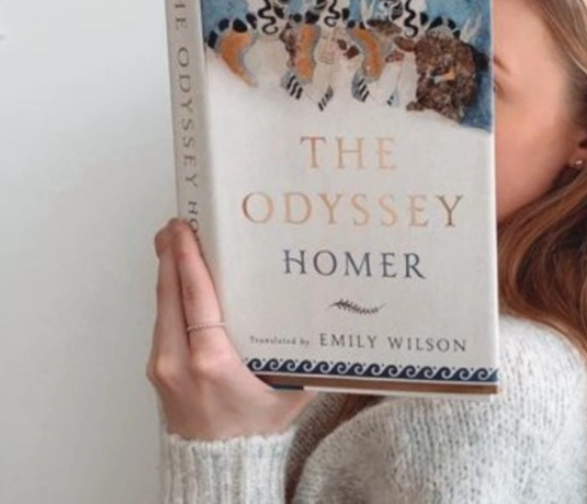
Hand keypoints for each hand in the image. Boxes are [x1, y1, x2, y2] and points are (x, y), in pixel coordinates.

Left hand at [146, 218, 315, 439]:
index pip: (195, 296)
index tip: (185, 230)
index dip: (188, 258)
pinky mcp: (156, 369)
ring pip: (160, 305)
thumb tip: (328, 313)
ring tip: (174, 241)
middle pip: (169, 293)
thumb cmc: (256, 429)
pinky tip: (176, 279)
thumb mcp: (290, 388)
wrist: (221, 465)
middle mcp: (179, 360)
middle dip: (171, 253)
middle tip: (178, 223)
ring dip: (166, 271)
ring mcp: (162, 365)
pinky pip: (160, 321)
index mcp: (212, 361)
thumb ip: (304, 352)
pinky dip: (167, 294)